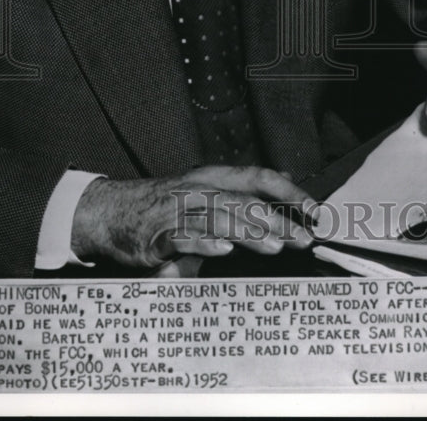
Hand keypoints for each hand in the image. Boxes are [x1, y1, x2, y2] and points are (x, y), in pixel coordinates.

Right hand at [70, 166, 317, 275]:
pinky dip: (204, 241)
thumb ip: (245, 188)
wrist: (111, 211)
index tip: (315, 211)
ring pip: (218, 215)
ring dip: (248, 230)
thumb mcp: (207, 191)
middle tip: (303, 239)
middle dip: (276, 220)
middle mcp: (199, 188)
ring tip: (274, 245)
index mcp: (214, 177)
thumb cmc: (164, 205)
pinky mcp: (157, 233)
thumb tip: (287, 176)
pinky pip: (183, 235)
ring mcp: (178, 209)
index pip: (258, 176)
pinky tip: (223, 249)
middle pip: (243, 200)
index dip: (289, 191)